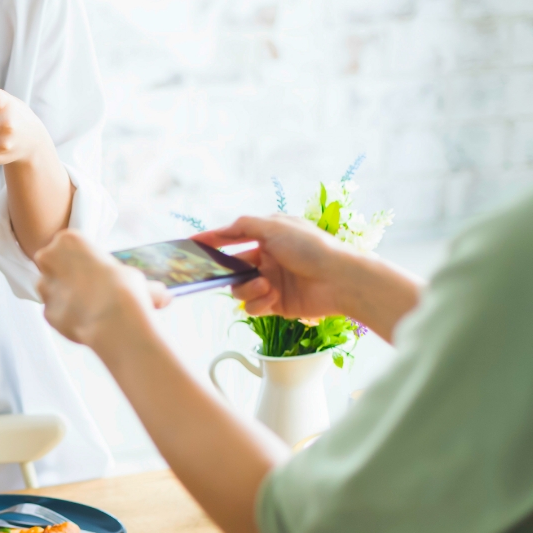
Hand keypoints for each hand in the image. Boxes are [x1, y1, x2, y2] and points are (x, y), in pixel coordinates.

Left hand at [35, 231, 170, 349]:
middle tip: (88, 288)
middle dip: (66, 275)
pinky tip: (84, 321)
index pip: (68, 245)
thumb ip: (136, 282)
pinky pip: (55, 313)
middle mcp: (49, 259)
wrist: (114, 320)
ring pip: (49, 289)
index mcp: (68, 240)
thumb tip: (162, 296)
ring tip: (88, 307)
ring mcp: (45, 286)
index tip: (92, 269)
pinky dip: (67, 318)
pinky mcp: (45, 311)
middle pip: (52, 264)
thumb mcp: (134, 276)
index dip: (80, 258)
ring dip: (64, 296)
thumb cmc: (125, 289)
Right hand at [194, 215, 350, 319]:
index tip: (191, 243)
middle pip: (232, 267)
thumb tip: (223, 229)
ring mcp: (272, 282)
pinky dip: (259, 302)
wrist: (340, 279)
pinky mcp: (277, 304)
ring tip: (265, 285)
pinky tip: (273, 296)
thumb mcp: (275, 226)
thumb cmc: (312, 248)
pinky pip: (253, 307)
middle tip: (217, 274)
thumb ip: (243, 225)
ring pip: (240, 289)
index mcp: (269, 237)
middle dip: (226, 271)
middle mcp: (268, 259)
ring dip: (247, 288)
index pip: (233, 237)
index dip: (212, 240)